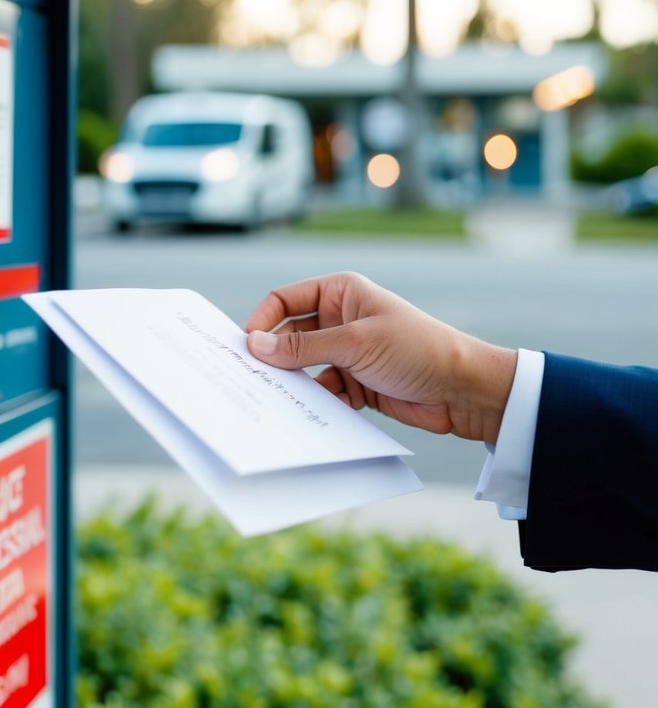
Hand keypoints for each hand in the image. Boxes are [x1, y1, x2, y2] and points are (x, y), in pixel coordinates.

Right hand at [244, 271, 515, 443]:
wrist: (462, 389)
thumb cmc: (416, 349)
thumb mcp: (355, 343)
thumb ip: (303, 346)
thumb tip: (255, 345)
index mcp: (340, 292)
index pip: (285, 299)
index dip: (263, 320)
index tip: (245, 348)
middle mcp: (340, 318)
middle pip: (290, 335)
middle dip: (274, 356)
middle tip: (250, 378)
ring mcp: (347, 352)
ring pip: (304, 367)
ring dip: (294, 382)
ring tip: (278, 400)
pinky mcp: (355, 382)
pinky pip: (322, 391)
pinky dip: (316, 402)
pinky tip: (310, 415)